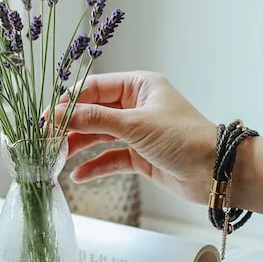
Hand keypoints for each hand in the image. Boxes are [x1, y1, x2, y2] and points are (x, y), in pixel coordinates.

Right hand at [53, 71, 215, 204]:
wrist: (217, 173)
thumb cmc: (184, 138)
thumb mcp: (135, 125)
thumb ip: (94, 120)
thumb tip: (58, 114)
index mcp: (138, 86)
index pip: (94, 88)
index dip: (68, 102)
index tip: (46, 117)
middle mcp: (136, 105)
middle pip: (93, 112)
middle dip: (70, 125)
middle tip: (45, 139)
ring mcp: (138, 131)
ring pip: (99, 135)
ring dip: (78, 146)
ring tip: (55, 158)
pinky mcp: (140, 155)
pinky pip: (110, 157)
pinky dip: (95, 165)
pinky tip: (78, 175)